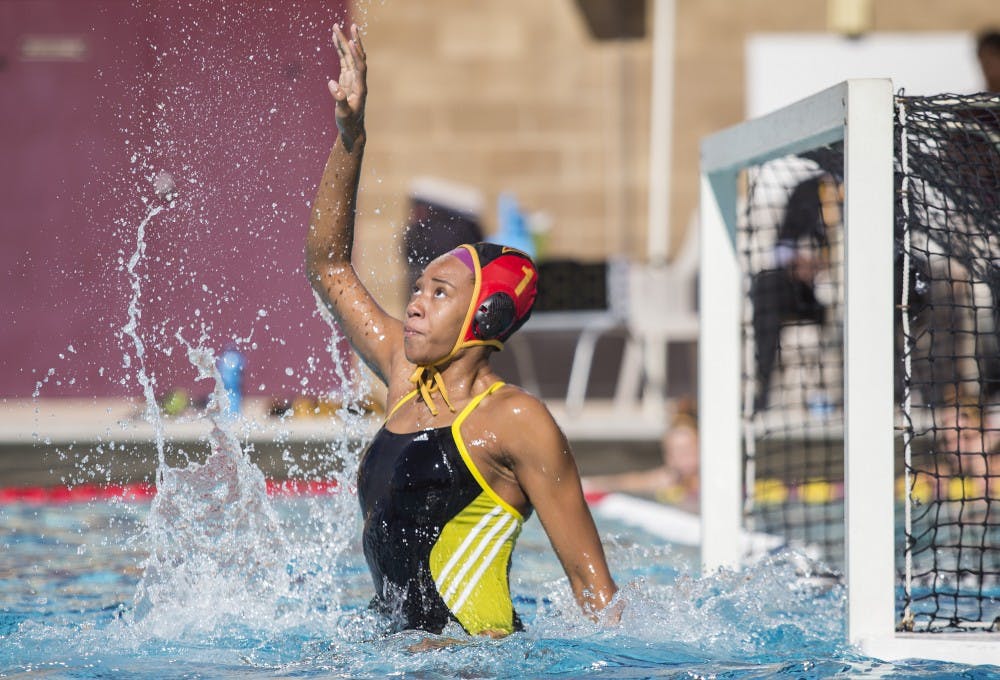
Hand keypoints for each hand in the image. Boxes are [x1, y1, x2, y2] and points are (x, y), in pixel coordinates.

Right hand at [329, 23, 366, 149]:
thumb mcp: (343, 114)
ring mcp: (352, 79)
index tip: (350, 42)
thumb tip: (331, 83)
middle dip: (351, 41)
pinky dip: (340, 50)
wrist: (352, 129)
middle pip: (356, 57)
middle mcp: (358, 80)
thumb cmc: (348, 123)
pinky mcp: (346, 79)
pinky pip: (344, 61)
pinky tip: (335, 40)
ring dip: (344, 42)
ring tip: (337, 27)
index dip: (356, 55)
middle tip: (348, 26)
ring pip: (349, 57)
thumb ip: (339, 99)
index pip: (359, 67)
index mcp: (359, 88)